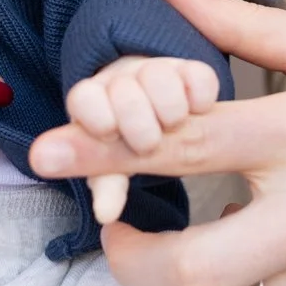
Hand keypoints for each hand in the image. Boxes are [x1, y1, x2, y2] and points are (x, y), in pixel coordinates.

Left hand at [67, 56, 220, 221]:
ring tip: (172, 127)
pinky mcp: (192, 70)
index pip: (84, 99)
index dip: (98, 120)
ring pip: (159, 77)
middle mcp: (121, 82)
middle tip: (147, 144)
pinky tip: (197, 112)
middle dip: (138, 125)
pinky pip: (200, 77)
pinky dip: (201, 98)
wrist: (157, 110)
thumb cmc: (127, 146)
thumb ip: (108, 186)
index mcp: (91, 102)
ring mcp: (156, 72)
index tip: (111, 137)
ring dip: (170, 111)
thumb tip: (104, 215)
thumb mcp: (115, 170)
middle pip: (123, 92)